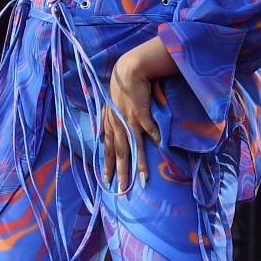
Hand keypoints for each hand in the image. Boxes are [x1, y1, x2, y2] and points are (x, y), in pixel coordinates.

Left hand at [102, 41, 167, 188]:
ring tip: (141, 180)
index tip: (108, 181)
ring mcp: (129, 120)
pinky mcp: (141, 113)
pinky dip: (154, 139)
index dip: (108, 166)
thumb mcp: (109, 105)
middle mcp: (117, 124)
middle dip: (121, 173)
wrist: (130, 69)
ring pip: (132, 147)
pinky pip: (149, 129)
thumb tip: (100, 134)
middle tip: (122, 191)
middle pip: (119, 153)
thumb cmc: (121, 85)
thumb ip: (106, 120)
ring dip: (137, 165)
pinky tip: (160, 150)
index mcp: (110, 123)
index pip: (107, 149)